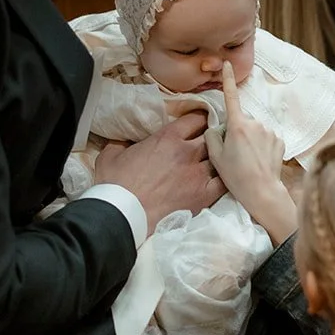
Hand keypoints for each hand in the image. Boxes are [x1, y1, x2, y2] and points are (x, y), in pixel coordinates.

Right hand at [94, 111, 222, 228]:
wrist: (123, 215)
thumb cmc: (115, 185)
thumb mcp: (111, 155)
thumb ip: (121, 143)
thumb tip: (121, 141)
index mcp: (168, 138)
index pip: (195, 119)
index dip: (199, 120)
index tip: (199, 124)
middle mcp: (187, 152)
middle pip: (211, 137)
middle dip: (211, 138)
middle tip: (209, 142)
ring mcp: (198, 174)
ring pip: (220, 159)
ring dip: (218, 160)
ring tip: (216, 162)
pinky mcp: (203, 195)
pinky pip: (223, 183)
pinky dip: (223, 180)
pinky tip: (220, 181)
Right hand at [208, 62, 294, 244]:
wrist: (262, 191)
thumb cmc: (236, 175)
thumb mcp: (216, 157)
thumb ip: (212, 136)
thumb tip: (216, 127)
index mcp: (237, 125)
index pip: (231, 98)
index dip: (228, 80)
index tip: (228, 64)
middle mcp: (255, 123)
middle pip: (243, 121)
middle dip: (239, 131)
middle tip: (236, 154)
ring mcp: (270, 131)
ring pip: (256, 130)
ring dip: (252, 140)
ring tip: (249, 160)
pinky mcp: (280, 139)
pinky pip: (268, 138)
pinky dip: (263, 146)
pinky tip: (261, 160)